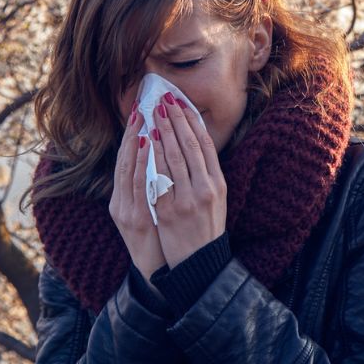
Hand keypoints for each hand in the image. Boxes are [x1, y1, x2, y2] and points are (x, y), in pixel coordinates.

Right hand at [109, 108, 166, 280]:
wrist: (160, 274)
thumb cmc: (159, 239)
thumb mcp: (151, 212)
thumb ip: (152, 188)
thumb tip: (161, 161)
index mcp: (123, 199)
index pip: (126, 160)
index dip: (131, 136)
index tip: (139, 112)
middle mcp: (120, 202)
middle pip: (123, 161)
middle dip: (132, 134)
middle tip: (141, 108)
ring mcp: (126, 211)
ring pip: (127, 170)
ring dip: (135, 144)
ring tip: (142, 121)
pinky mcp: (134, 219)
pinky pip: (139, 186)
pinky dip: (140, 164)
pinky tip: (146, 147)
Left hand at [150, 92, 227, 267]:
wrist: (198, 262)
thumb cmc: (206, 227)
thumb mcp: (216, 198)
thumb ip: (207, 173)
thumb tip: (193, 142)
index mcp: (218, 184)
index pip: (204, 145)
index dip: (192, 121)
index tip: (181, 103)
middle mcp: (205, 189)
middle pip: (188, 146)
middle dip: (175, 120)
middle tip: (164, 100)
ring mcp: (186, 199)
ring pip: (173, 158)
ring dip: (162, 132)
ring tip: (153, 114)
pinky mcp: (168, 210)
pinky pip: (158, 178)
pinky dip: (152, 157)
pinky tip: (146, 142)